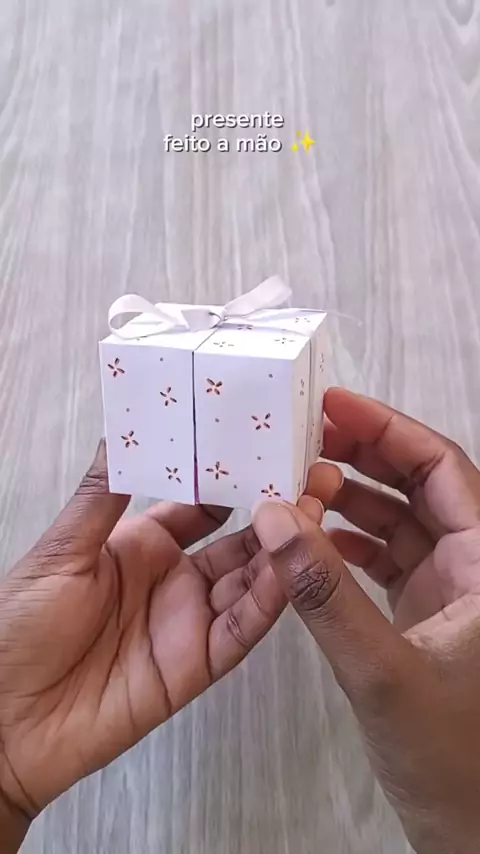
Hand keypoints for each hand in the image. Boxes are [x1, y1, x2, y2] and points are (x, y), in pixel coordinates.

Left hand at [0, 441, 340, 848]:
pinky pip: (242, 628)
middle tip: (306, 476)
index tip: (259, 445)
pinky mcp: (198, 663)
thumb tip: (121, 431)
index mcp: (141, 545)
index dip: (230, 478)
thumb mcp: (62, 551)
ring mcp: (190, 620)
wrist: (7, 720)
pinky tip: (290, 571)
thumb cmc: (19, 629)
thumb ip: (102, 495)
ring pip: (251, 580)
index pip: (201, 504)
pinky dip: (269, 601)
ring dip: (281, 549)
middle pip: (238, 540)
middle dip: (273, 511)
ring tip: (309, 511)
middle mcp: (174, 578)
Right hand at [252, 388, 479, 853]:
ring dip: (350, 500)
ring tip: (298, 484)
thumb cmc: (457, 762)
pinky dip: (348, 544)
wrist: (472, 830)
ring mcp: (451, 591)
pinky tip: (312, 542)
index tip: (335, 406)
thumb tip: (278, 520)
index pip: (442, 467)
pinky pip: (386, 559)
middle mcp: (474, 565)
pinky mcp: (428, 616)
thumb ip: (325, 594)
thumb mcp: (382, 672)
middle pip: (419, 484)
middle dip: (363, 456)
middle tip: (305, 436)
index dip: (388, 428)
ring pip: (399, 520)